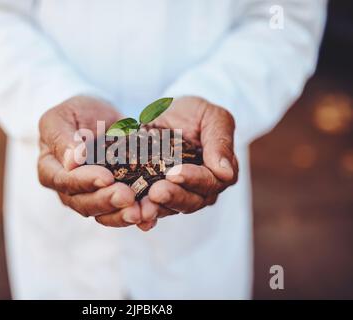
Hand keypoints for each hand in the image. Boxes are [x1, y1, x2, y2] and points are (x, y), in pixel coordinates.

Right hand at [38, 95, 142, 227]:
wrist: (100, 116)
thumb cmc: (75, 113)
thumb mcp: (62, 117)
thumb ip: (63, 139)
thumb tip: (72, 163)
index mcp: (50, 169)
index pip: (64, 181)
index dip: (85, 181)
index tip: (106, 177)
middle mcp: (69, 189)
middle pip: (84, 203)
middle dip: (107, 201)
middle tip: (128, 196)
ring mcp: (91, 196)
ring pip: (104, 213)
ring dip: (122, 215)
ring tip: (141, 212)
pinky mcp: (113, 198)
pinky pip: (122, 211)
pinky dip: (137, 215)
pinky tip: (150, 216)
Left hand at [138, 96, 237, 226]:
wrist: (167, 113)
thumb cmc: (195, 113)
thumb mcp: (213, 117)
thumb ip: (220, 142)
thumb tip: (225, 173)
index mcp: (219, 173)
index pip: (209, 181)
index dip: (192, 179)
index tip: (174, 173)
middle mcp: (201, 190)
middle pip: (190, 200)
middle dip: (172, 196)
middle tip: (156, 192)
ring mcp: (178, 195)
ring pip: (170, 207)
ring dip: (156, 208)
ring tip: (142, 206)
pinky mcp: (156, 196)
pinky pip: (150, 207)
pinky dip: (142, 212)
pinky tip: (133, 215)